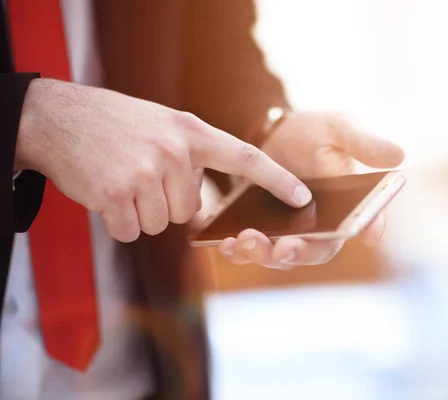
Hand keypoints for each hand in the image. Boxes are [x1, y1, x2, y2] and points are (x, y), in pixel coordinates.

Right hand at [15, 79, 311, 241]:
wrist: (58, 118)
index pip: (244, 158)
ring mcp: (145, 172)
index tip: (302, 198)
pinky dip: (117, 221)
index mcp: (191, 131)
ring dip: (139, 212)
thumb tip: (200, 209)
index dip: (277, 179)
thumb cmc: (116, 125)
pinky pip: (130, 231)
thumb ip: (190, 159)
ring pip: (160, 224)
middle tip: (140, 174)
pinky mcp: (115, 193)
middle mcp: (174, 151)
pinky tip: (105, 193)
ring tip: (121, 179)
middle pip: (188, 212)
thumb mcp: (162, 125)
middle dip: (165, 203)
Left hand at [218, 111, 403, 268]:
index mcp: (347, 207)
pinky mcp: (264, 229)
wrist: (277, 133)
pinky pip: (253, 247)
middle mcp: (322, 225)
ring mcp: (292, 231)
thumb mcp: (341, 128)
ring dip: (263, 254)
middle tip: (281, 248)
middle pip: (314, 251)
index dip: (355, 233)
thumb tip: (399, 156)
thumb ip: (365, 144)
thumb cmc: (318, 130)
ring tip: (245, 241)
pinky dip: (239, 250)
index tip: (351, 236)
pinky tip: (226, 244)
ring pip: (280, 254)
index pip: (356, 227)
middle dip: (296, 253)